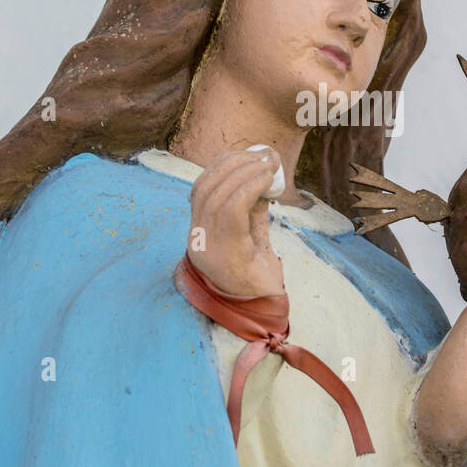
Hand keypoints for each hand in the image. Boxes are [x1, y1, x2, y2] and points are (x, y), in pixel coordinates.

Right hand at [186, 149, 284, 297]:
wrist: (264, 311)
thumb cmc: (258, 276)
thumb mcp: (253, 235)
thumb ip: (251, 209)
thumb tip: (258, 178)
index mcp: (199, 234)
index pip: (200, 189)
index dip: (221, 165)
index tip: (246, 154)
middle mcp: (198, 240)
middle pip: (206, 188)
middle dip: (235, 164)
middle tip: (263, 155)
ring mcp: (209, 248)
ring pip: (219, 196)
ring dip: (246, 173)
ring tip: (269, 165)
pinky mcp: (227, 254)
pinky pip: (233, 210)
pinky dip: (250, 188)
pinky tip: (266, 181)